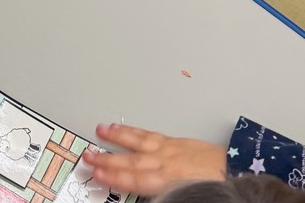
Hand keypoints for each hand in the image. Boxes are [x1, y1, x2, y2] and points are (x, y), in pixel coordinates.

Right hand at [82, 124, 226, 195]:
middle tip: (88, 155)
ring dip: (117, 137)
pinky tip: (127, 129)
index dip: (113, 176)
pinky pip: (150, 134)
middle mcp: (165, 162)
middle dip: (107, 158)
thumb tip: (146, 196)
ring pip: (138, 142)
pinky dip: (135, 131)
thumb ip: (166, 195)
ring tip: (100, 130)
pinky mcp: (176, 142)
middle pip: (131, 160)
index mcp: (168, 180)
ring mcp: (169, 149)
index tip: (95, 173)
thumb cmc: (217, 190)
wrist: (239, 170)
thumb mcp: (189, 198)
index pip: (134, 179)